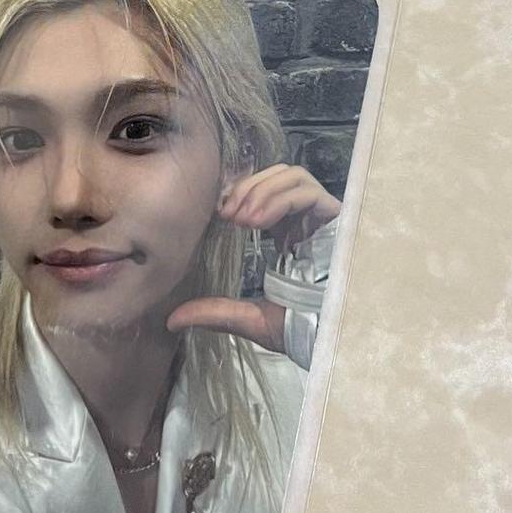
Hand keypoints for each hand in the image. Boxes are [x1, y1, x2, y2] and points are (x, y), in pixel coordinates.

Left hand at [166, 164, 340, 352]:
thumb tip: (173, 320)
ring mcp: (322, 218)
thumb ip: (214, 312)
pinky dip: (278, 199)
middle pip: (277, 175)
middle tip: (226, 214)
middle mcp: (306, 220)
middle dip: (247, 188)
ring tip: (241, 219)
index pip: (264, 192)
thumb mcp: (248, 318)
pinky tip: (258, 223)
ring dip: (260, 190)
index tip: (219, 212)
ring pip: (292, 175)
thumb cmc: (299, 328)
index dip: (240, 193)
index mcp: (287, 235)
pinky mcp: (338, 219)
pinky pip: (308, 191)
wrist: (331, 337)